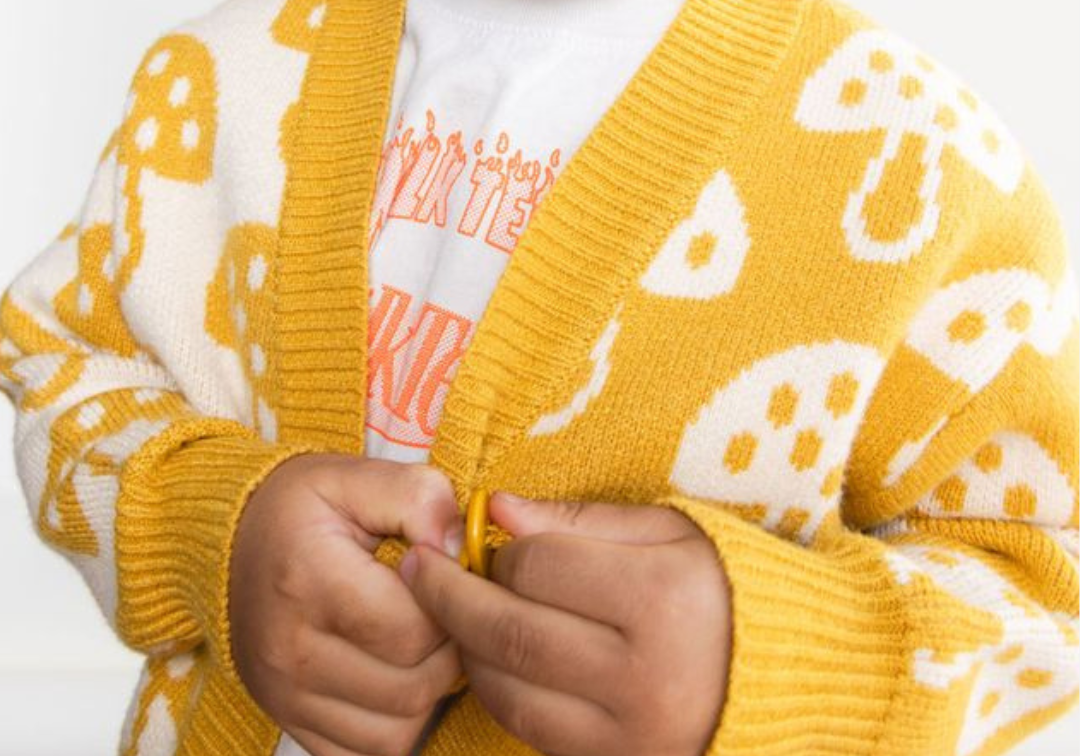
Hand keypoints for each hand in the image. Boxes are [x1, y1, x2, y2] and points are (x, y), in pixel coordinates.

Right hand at [229, 453, 465, 755]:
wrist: (228, 543)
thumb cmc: (302, 508)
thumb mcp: (355, 476)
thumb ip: (418, 498)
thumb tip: (459, 548)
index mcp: (309, 581)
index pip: (413, 630)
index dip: (450, 605)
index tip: (444, 576)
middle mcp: (289, 650)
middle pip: (411, 687)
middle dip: (448, 650)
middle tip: (441, 610)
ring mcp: (284, 696)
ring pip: (396, 732)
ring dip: (426, 693)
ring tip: (419, 641)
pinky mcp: (287, 722)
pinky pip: (364, 755)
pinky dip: (393, 726)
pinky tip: (391, 675)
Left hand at [399, 493, 731, 755]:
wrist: (775, 676)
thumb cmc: (716, 587)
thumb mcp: (665, 531)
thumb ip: (579, 518)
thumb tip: (497, 508)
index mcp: (662, 599)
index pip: (540, 569)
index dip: (499, 549)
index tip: (481, 534)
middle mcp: (644, 675)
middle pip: (512, 633)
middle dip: (451, 597)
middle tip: (416, 567)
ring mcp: (629, 734)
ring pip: (509, 690)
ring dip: (465, 647)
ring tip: (447, 610)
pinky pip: (530, 729)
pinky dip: (497, 690)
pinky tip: (488, 655)